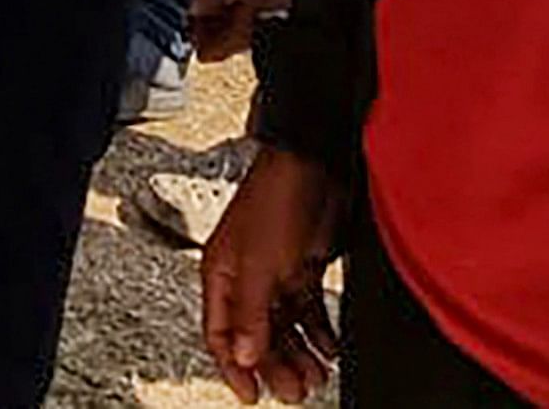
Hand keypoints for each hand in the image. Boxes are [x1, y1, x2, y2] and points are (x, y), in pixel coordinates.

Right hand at [201, 147, 344, 403]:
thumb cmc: (274, 199)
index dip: (234, 368)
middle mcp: (245, 277)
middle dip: (275, 365)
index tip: (252, 394)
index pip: (220, 335)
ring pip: (284, 326)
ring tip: (317, 375)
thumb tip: (243, 357)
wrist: (313, 164)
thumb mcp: (258, 265)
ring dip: (300, 352)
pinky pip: (308, 310)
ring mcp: (275, 272)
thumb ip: (250, 314)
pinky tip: (329, 347)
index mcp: (221, 275)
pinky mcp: (303, 265)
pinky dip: (318, 331)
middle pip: (256, 336)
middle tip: (296, 390)